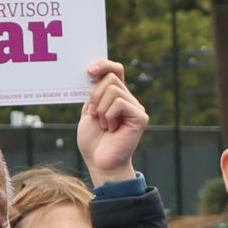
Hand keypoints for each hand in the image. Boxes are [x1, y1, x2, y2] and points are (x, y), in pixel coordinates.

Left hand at [78, 58, 148, 185]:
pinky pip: (119, 103)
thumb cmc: (93, 141)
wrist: (100, 163)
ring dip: (100, 109)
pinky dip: (108, 115)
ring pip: (113, 90)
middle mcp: (128, 100)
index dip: (104, 65)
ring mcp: (136, 108)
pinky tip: (111, 128)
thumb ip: (93, 92)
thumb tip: (94, 72)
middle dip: (95, 94)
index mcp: (116, 96)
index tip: (89, 71)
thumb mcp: (88, 111)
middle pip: (111, 77)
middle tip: (94, 114)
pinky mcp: (140, 117)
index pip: (115, 70)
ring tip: (103, 125)